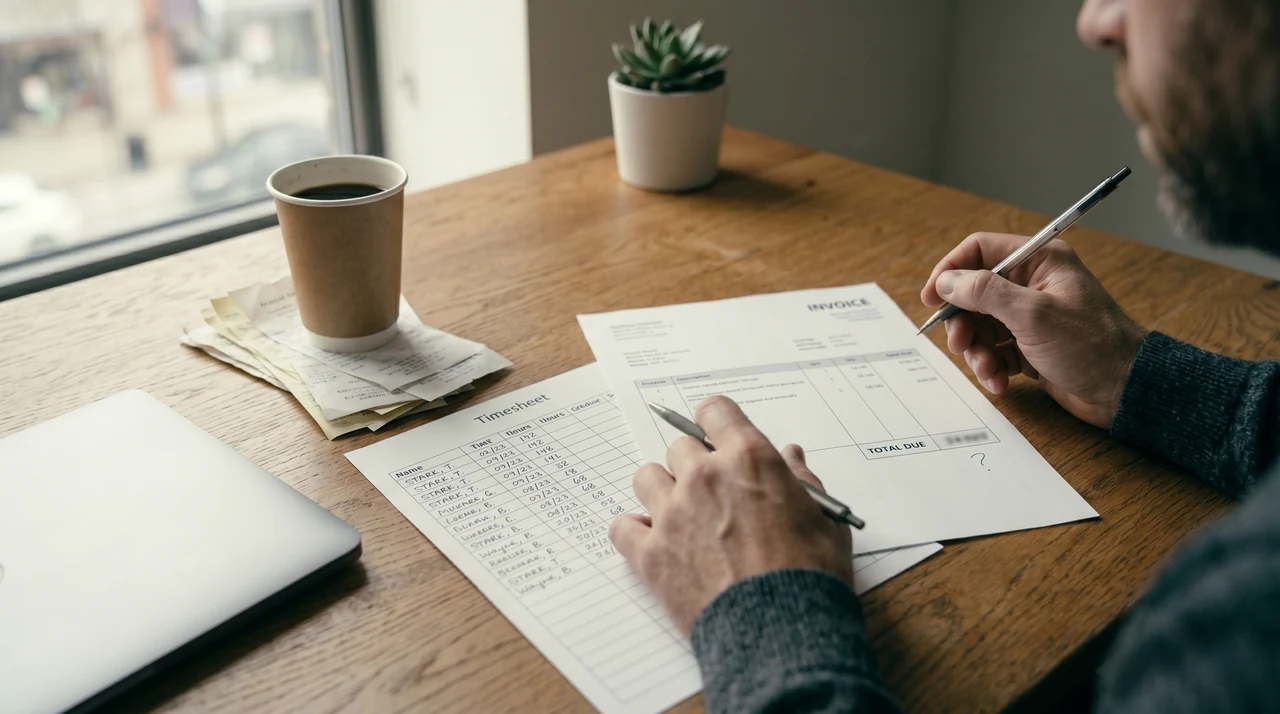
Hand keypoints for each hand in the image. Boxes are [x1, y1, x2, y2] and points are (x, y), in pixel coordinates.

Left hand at [609, 396, 853, 634]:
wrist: (781, 630)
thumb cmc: (810, 576)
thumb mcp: (824, 519)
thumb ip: (803, 481)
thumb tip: (791, 458)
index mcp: (749, 459)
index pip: (715, 411)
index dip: (715, 422)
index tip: (715, 434)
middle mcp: (704, 477)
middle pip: (679, 447)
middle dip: (694, 465)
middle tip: (711, 492)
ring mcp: (672, 513)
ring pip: (646, 477)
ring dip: (661, 490)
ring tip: (679, 514)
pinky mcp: (650, 553)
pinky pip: (621, 527)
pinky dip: (633, 532)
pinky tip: (652, 541)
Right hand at [921, 232, 1147, 428]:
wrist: (1124, 390)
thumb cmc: (1091, 345)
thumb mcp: (1033, 314)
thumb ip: (985, 293)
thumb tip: (947, 281)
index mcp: (1039, 261)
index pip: (981, 250)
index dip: (951, 271)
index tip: (931, 298)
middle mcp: (1032, 284)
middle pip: (974, 293)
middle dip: (963, 321)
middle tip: (960, 343)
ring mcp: (1030, 317)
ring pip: (981, 326)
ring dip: (977, 350)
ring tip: (987, 369)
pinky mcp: (1030, 346)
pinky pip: (995, 350)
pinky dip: (991, 366)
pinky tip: (1000, 382)